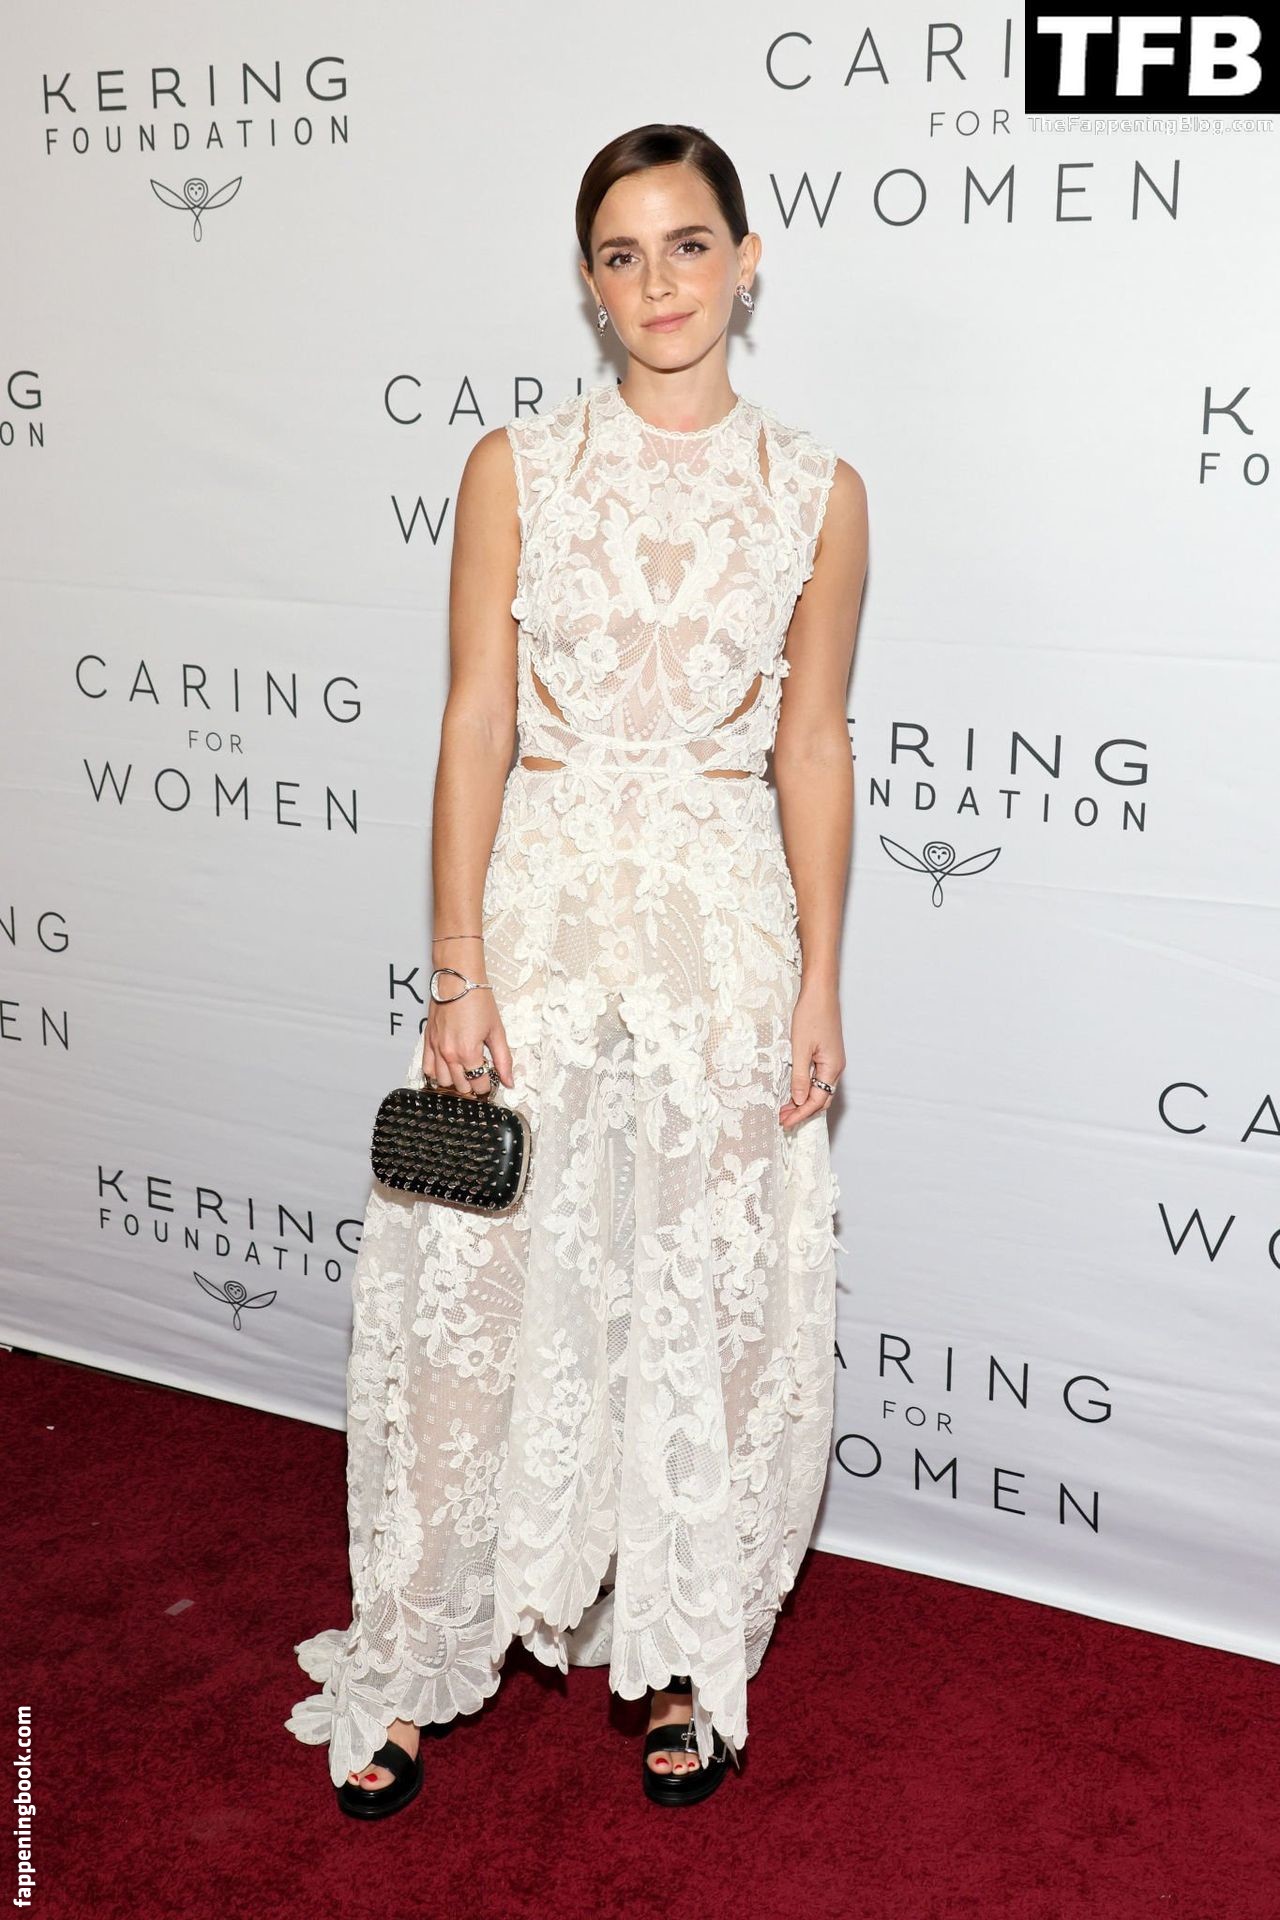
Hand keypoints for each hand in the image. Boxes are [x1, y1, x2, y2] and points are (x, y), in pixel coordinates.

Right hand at [422, 986, 514, 1098]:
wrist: (458, 981)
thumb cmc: (477, 1000)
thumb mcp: (497, 1031)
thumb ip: (504, 1060)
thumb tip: (509, 1081)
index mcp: (468, 1053)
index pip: (479, 1084)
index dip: (488, 1086)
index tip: (491, 1081)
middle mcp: (449, 1054)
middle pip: (461, 1086)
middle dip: (473, 1084)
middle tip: (480, 1074)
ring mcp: (436, 1049)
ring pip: (443, 1082)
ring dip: (455, 1081)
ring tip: (465, 1071)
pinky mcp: (428, 1042)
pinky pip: (427, 1069)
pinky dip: (437, 1074)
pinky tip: (448, 1068)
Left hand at [779, 977, 843, 1130]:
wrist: (820, 991)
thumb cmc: (811, 1014)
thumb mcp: (800, 1048)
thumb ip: (800, 1076)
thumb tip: (799, 1101)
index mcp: (832, 1068)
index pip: (817, 1101)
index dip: (800, 1114)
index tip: (784, 1122)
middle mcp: (835, 1067)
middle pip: (821, 1099)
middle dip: (802, 1112)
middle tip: (783, 1119)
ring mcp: (832, 1061)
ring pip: (820, 1090)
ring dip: (803, 1101)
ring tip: (785, 1108)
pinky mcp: (826, 1054)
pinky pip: (818, 1079)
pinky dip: (806, 1088)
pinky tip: (794, 1089)